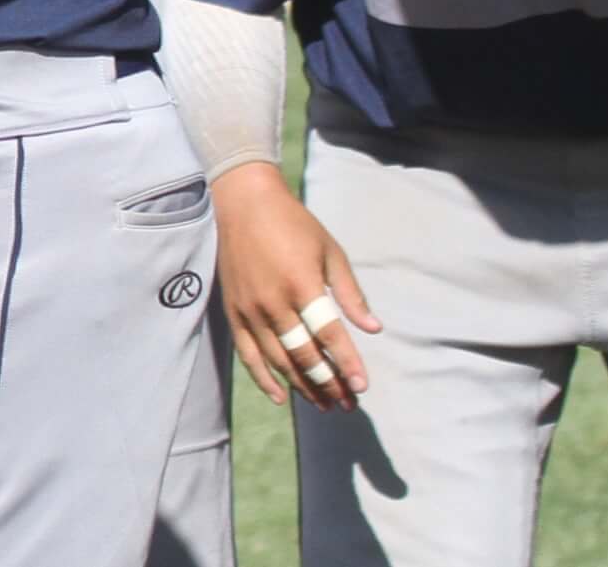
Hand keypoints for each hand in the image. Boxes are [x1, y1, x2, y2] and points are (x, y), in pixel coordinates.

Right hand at [212, 161, 379, 409]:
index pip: (328, 334)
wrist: (243, 204)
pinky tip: (281, 397)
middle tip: (348, 402)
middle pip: (303, 354)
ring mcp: (249, 309)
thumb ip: (350, 293)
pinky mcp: (233, 312)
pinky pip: (247, 354)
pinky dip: (263, 378)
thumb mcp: (331, 251)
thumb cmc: (294, 224)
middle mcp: (273, 302)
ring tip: (325, 404)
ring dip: (302, 385)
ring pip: (277, 359)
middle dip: (328, 382)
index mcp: (301, 284)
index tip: (363, 387)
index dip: (347, 362)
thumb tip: (374, 329)